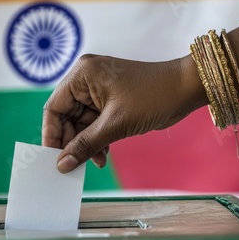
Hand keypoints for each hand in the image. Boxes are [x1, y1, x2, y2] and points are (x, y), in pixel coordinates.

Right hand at [42, 54, 204, 172]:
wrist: (186, 89)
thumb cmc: (153, 97)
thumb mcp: (116, 124)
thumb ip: (86, 144)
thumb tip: (62, 164)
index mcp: (82, 75)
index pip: (54, 107)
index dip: (52, 134)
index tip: (53, 157)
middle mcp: (86, 80)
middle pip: (66, 117)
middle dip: (73, 141)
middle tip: (76, 164)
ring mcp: (98, 90)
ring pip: (81, 122)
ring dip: (87, 143)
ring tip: (97, 160)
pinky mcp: (109, 100)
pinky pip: (94, 122)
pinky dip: (97, 138)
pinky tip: (104, 153)